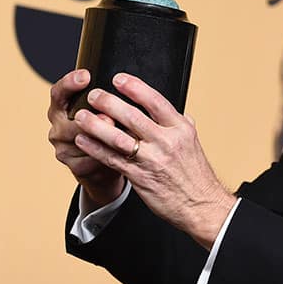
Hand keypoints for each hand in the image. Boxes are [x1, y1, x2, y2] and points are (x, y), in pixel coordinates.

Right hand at [48, 70, 124, 206]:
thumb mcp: (103, 109)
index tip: (86, 76)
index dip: (70, 83)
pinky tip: (121, 153)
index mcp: (62, 107)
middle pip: (70, 119)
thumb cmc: (107, 127)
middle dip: (93, 118)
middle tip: (110, 118)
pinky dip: (106, 155)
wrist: (105, 161)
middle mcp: (58, 126)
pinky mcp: (74, 166)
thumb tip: (122, 86)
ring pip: (81, 141)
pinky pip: (90, 160)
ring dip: (102, 139)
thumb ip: (105, 100)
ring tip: (123, 137)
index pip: (59, 92)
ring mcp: (63, 148)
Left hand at [71, 73, 234, 248]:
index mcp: (180, 128)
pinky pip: (112, 159)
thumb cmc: (195, 173)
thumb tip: (170, 110)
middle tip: (94, 95)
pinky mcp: (139, 177)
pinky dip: (95, 149)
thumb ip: (179, 124)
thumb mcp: (192, 141)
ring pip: (118, 138)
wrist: (200, 204)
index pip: (155, 101)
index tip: (119, 79)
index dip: (135, 88)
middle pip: (133, 116)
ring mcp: (152, 160)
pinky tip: (84, 140)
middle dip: (109, 103)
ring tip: (81, 116)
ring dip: (96, 125)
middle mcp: (166, 142)